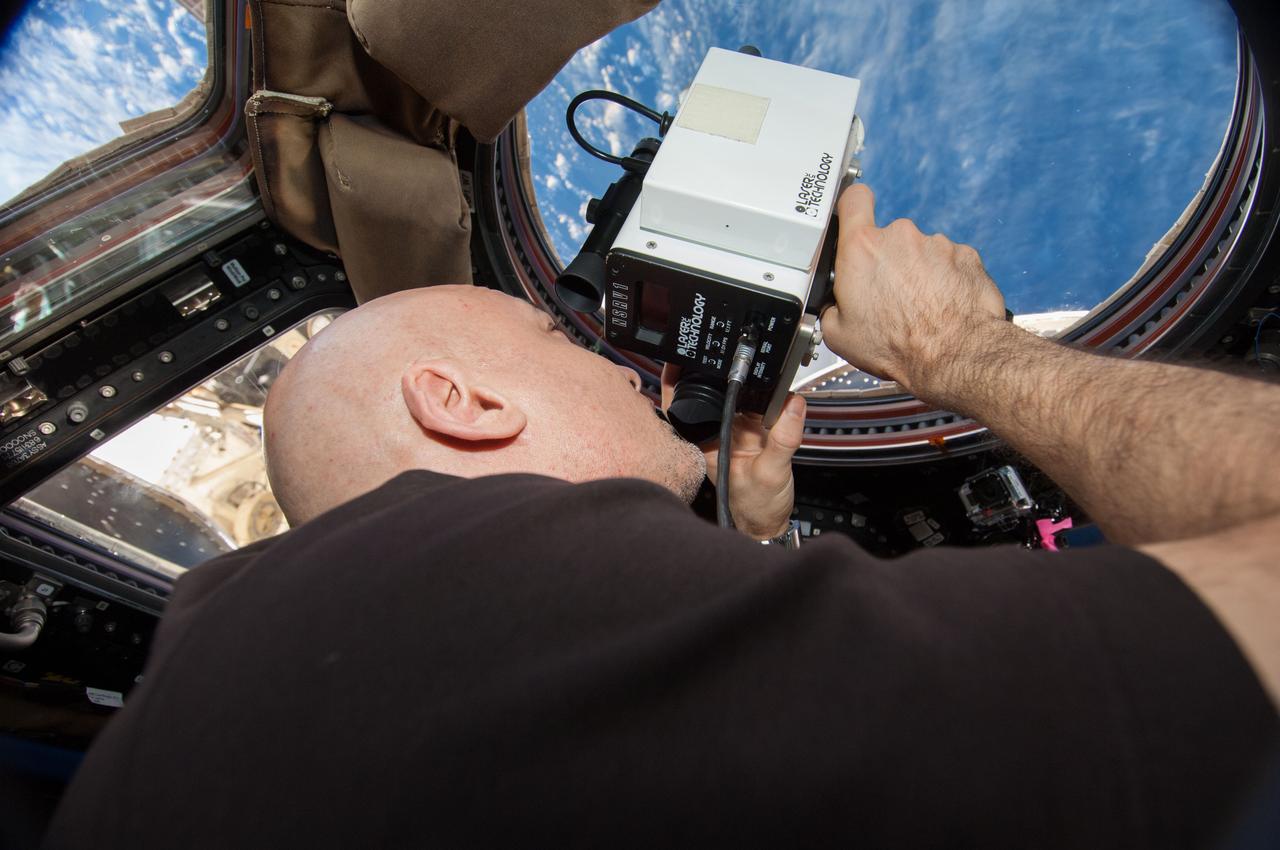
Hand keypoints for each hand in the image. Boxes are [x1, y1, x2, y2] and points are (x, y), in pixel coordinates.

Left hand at [662, 365, 804, 539]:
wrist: (769, 521)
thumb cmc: (757, 506)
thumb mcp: (772, 472)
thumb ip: (782, 439)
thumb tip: (792, 405)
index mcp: (708, 442)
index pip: (682, 404)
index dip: (677, 380)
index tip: (681, 358)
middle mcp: (718, 432)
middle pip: (708, 392)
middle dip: (717, 371)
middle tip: (734, 354)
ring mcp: (736, 430)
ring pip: (735, 394)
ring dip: (745, 381)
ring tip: (760, 370)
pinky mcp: (755, 430)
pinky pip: (758, 404)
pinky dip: (765, 395)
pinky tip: (775, 391)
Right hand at [820, 184, 1006, 394]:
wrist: (953, 355)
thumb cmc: (898, 345)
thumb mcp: (838, 335)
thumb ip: (830, 307)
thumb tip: (835, 307)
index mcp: (862, 249)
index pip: (854, 200)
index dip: (853, 206)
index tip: (854, 217)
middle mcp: (899, 237)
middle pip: (888, 237)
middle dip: (887, 261)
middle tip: (887, 295)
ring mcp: (936, 244)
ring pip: (920, 252)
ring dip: (918, 273)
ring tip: (918, 307)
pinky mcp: (965, 255)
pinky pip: (949, 262)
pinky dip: (946, 279)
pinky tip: (942, 305)